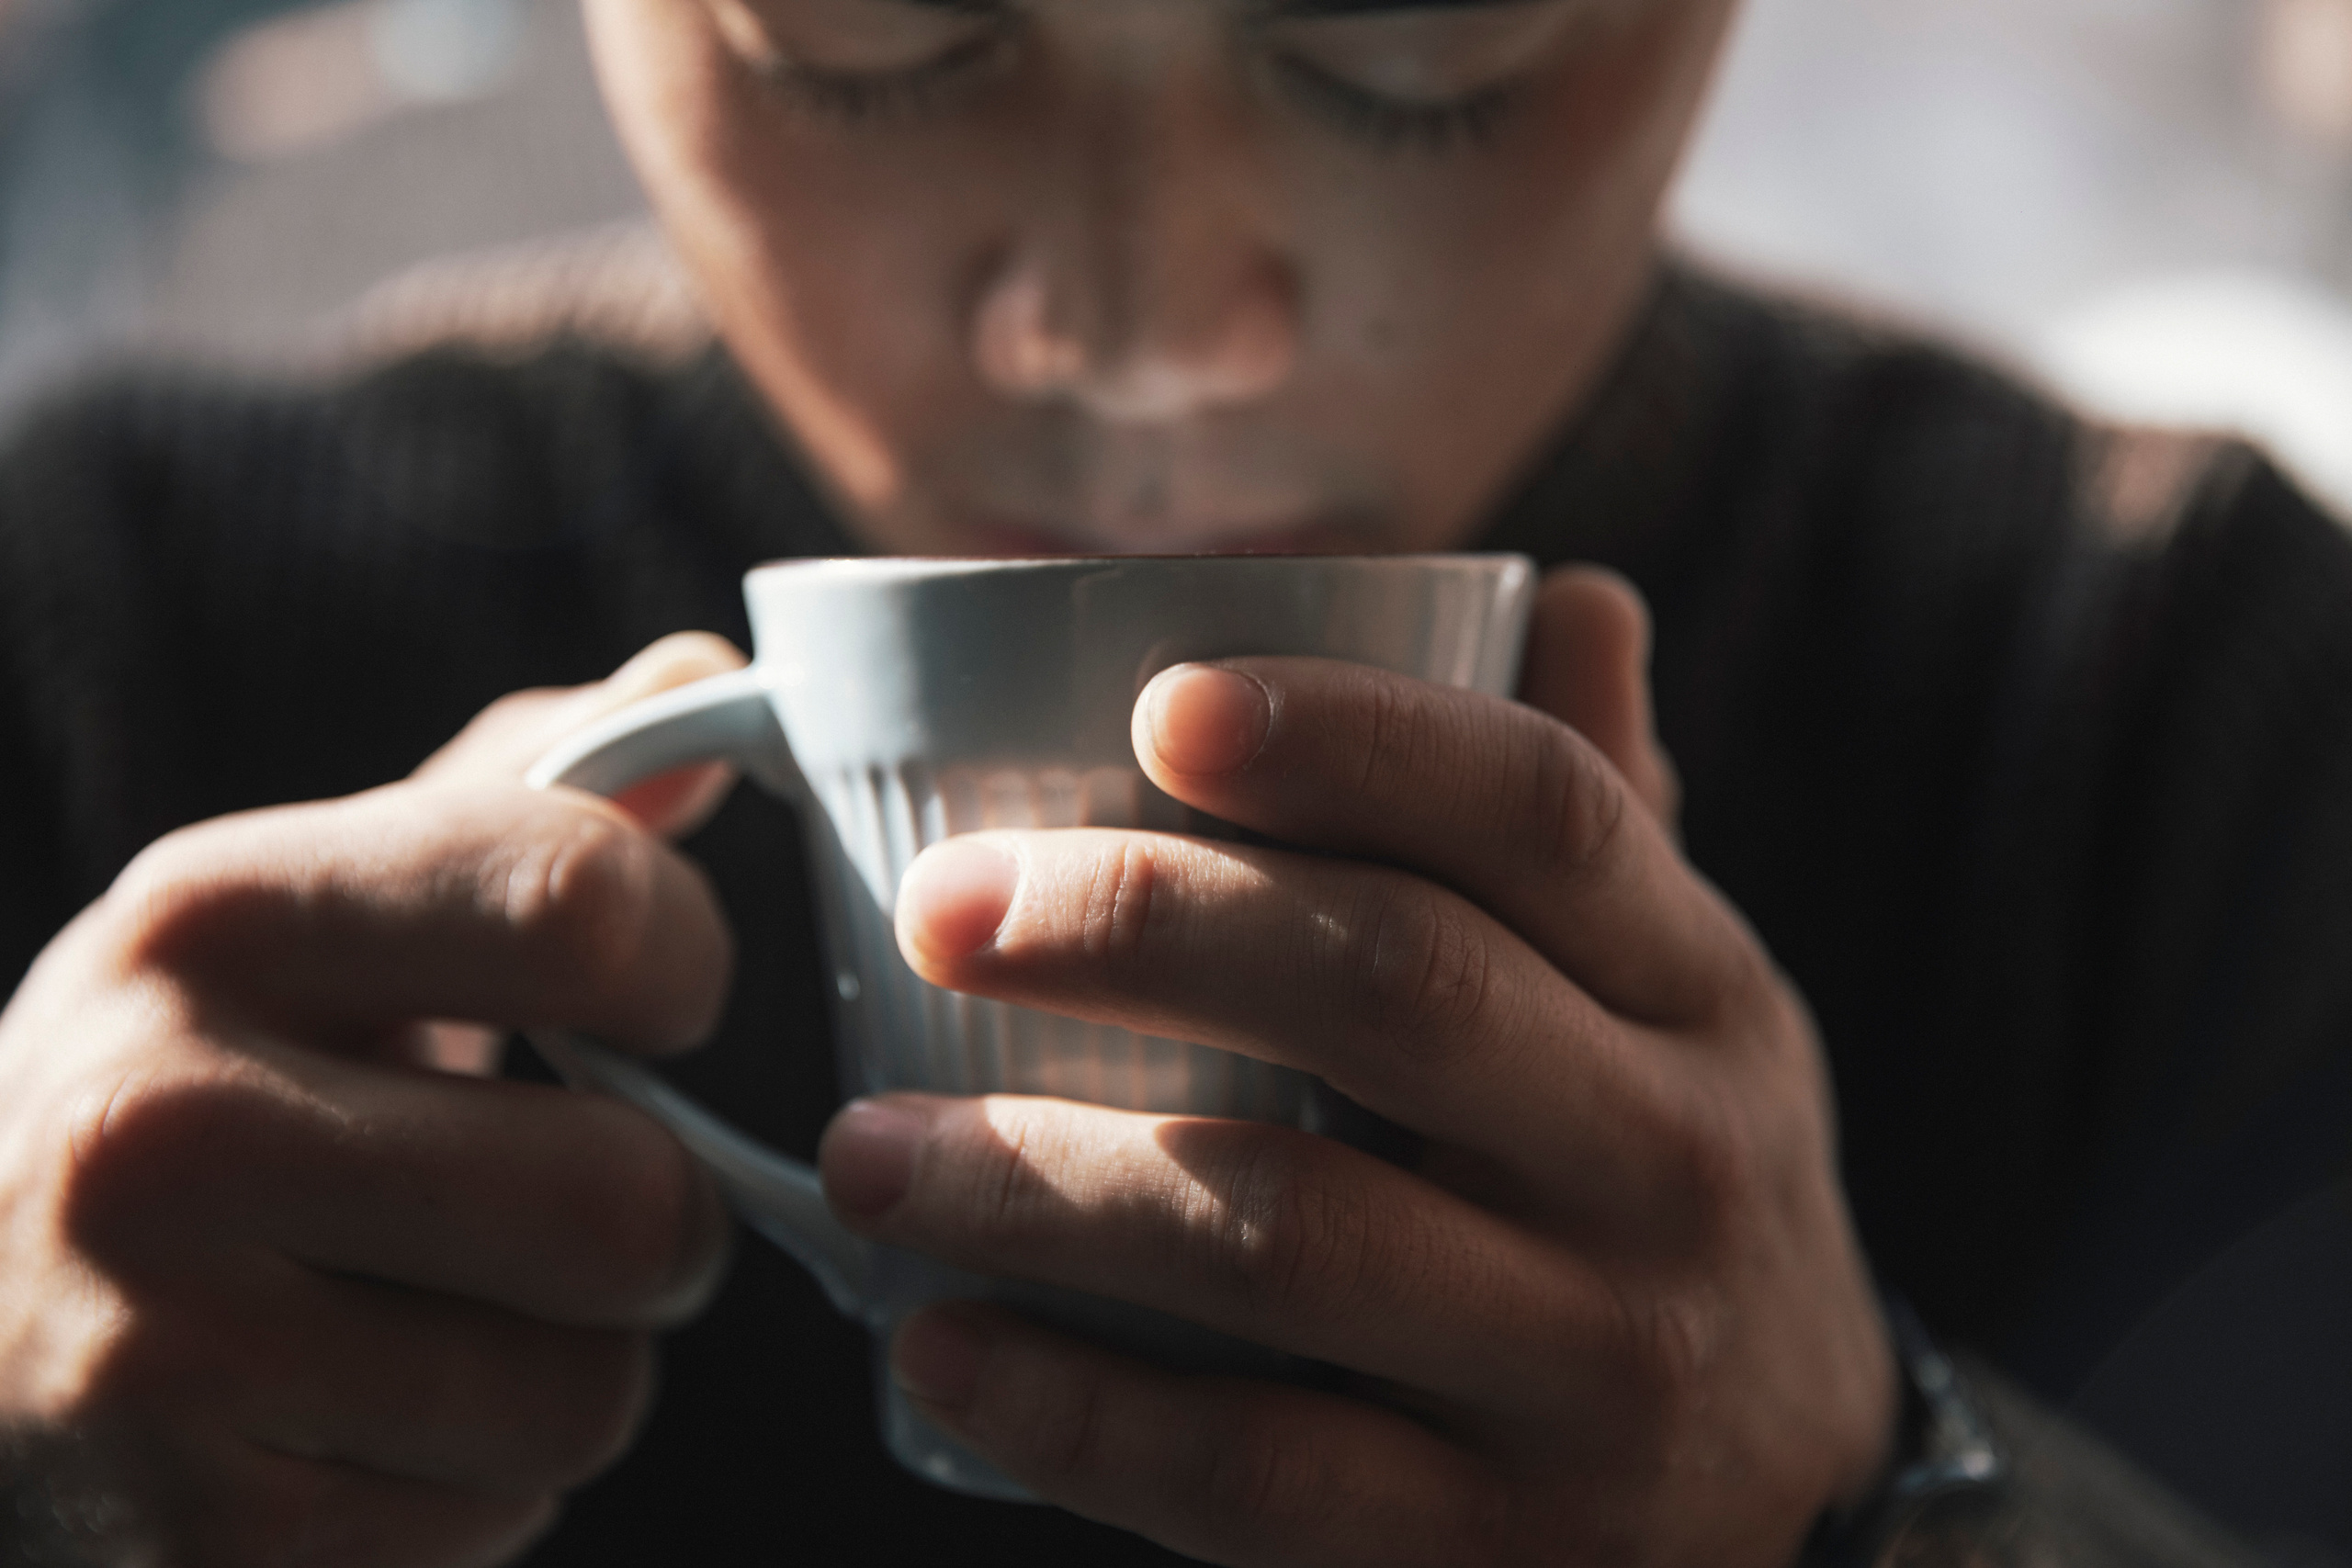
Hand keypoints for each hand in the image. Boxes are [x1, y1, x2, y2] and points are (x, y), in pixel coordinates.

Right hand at [0, 635, 743, 1566]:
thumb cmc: (196, 1086)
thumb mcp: (309, 911)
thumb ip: (522, 799)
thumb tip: (715, 680)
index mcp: (213, 917)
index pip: (585, 901)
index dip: (684, 960)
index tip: (651, 999)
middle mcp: (157, 1125)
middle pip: (629, 1198)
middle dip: (653, 1218)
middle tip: (568, 1205)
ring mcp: (157, 1355)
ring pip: (593, 1384)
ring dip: (571, 1361)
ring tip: (444, 1316)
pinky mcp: (198, 1539)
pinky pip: (507, 1509)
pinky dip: (484, 1479)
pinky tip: (367, 1423)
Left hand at [818, 569, 1896, 1565]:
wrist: (1806, 1506)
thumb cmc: (1664, 1185)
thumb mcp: (1686, 1004)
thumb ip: (1605, 815)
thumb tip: (1569, 592)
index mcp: (1700, 990)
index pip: (1539, 810)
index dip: (1352, 732)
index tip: (1156, 699)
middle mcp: (1672, 1163)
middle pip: (1399, 987)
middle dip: (1144, 926)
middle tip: (938, 905)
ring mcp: (1595, 1371)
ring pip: (1294, 1236)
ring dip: (1048, 1181)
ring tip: (861, 1151)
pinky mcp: (1500, 1550)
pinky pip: (1259, 1472)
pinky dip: (1073, 1409)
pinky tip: (934, 1341)